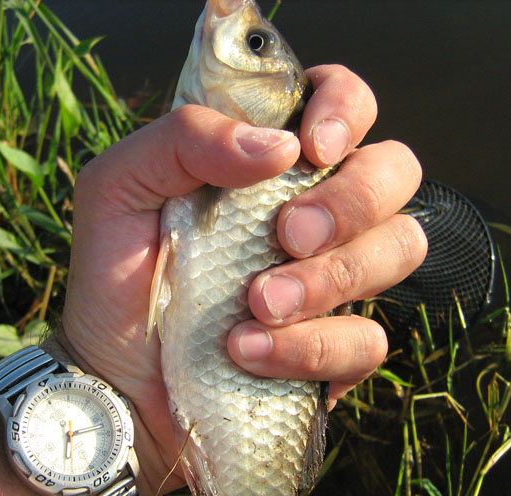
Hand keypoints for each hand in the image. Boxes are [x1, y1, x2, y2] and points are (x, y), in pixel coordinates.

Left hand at [59, 65, 426, 495]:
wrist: (111, 379)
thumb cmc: (112, 277)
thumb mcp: (117, 189)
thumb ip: (181, 140)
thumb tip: (278, 146)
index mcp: (265, 163)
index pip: (342, 102)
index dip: (345, 109)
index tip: (312, 148)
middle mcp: (312, 212)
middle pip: (395, 171)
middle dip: (352, 200)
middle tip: (288, 235)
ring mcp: (331, 281)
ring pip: (399, 248)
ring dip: (329, 277)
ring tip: (256, 302)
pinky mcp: (335, 349)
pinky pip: (367, 340)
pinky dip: (307, 347)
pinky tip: (244, 353)